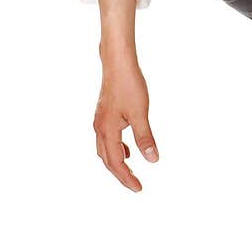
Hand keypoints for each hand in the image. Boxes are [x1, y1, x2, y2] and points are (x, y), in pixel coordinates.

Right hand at [93, 48, 158, 191]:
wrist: (117, 63)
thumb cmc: (129, 85)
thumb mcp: (140, 113)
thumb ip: (145, 138)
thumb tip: (152, 160)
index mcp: (107, 131)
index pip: (116, 163)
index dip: (127, 178)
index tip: (139, 188)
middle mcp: (99, 128)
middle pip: (107, 160)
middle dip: (121, 174)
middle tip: (135, 185)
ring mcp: (100, 121)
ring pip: (105, 150)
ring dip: (116, 162)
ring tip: (130, 170)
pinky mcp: (103, 114)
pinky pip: (107, 139)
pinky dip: (115, 149)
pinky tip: (127, 148)